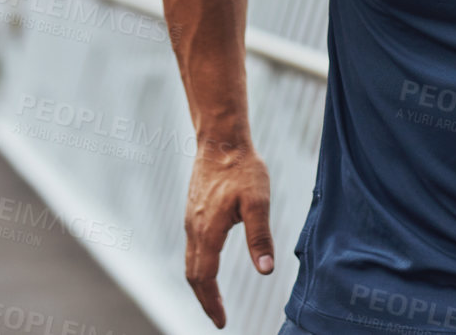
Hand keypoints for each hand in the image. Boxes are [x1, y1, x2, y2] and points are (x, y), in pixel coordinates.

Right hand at [183, 143, 274, 327]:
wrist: (220, 139)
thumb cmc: (242, 168)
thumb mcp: (258, 202)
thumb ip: (260, 237)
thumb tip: (266, 269)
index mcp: (208, 231)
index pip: (205, 277)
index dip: (212, 302)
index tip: (221, 321)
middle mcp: (194, 228)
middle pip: (193, 274)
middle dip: (204, 299)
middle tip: (218, 317)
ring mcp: (191, 219)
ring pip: (190, 261)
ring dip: (200, 284)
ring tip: (214, 299)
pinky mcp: (193, 211)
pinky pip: (192, 247)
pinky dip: (198, 266)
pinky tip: (211, 267)